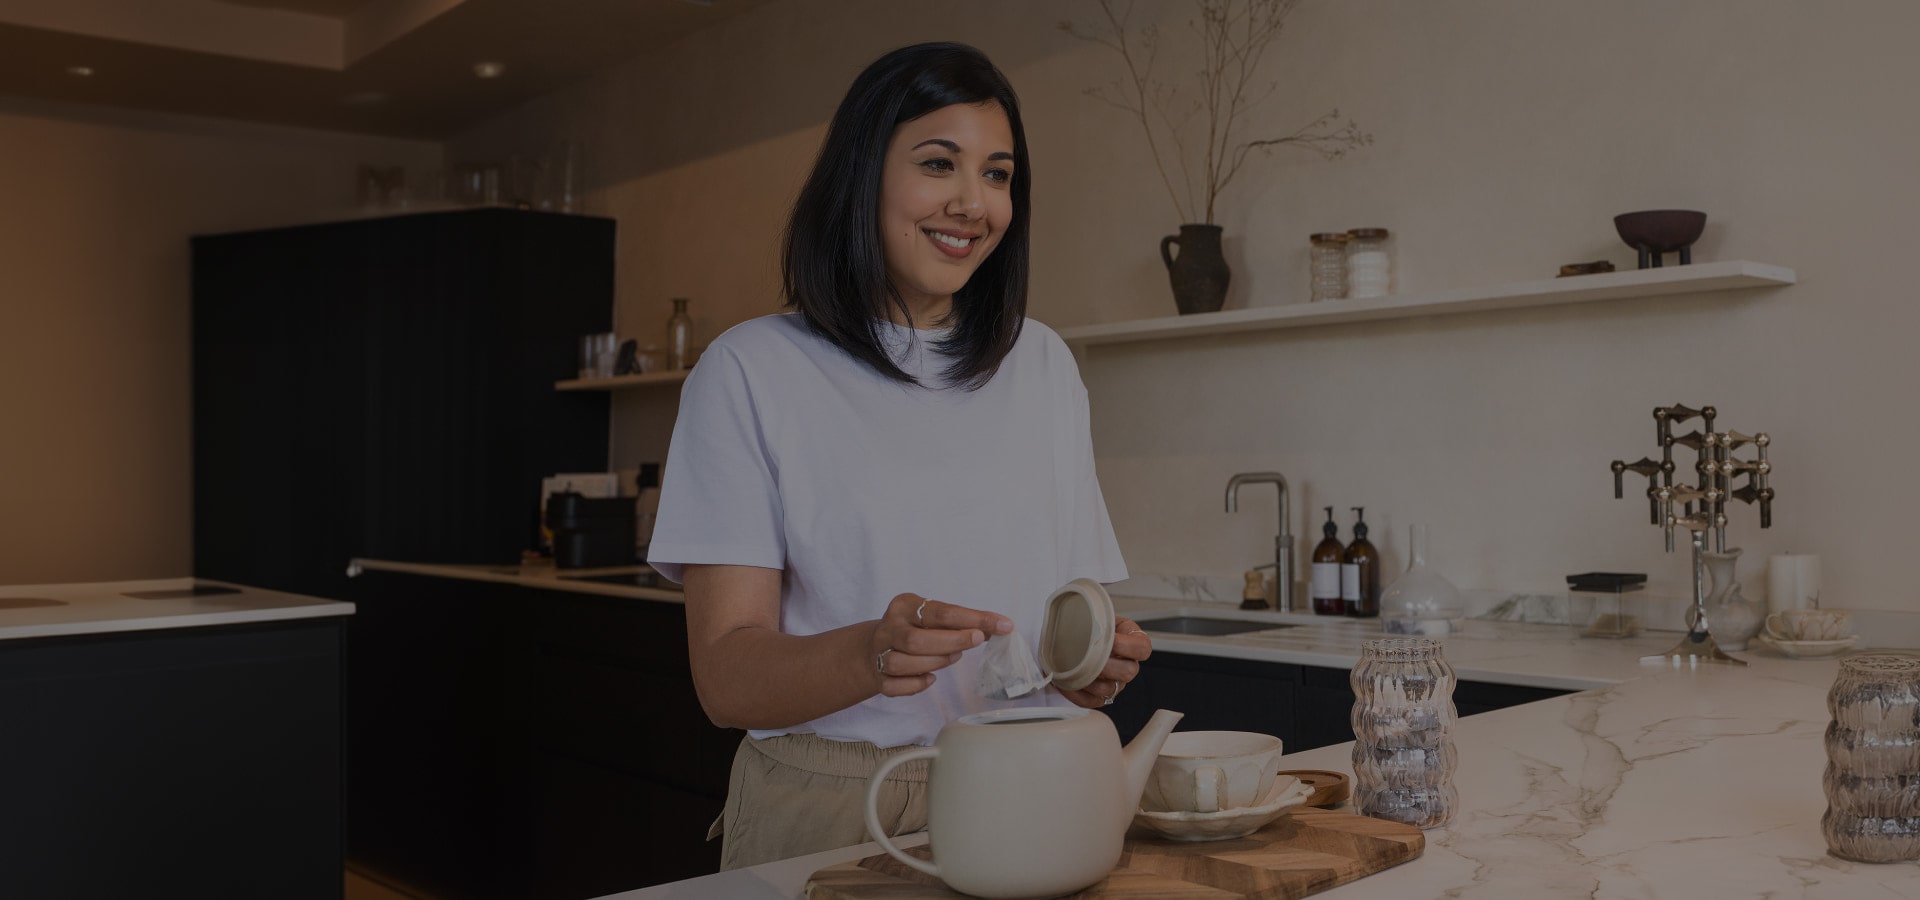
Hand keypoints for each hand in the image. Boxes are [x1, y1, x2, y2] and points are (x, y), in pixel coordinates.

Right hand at [869, 593, 1013, 697]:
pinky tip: (930, 678)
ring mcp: (879, 654)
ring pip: (903, 663)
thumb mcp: (932, 617)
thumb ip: (961, 621)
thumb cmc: (913, 629)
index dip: (975, 619)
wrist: (873, 646)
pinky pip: (896, 686)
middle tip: (978, 640)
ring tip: (953, 657)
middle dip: (953, 642)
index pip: (942, 612)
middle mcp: (889, 628)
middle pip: (917, 640)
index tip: (1002, 625)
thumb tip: (998, 627)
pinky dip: (917, 684)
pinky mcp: (878, 678)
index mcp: (904, 606)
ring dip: (936, 662)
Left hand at [1060, 617, 1151, 708]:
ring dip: (1090, 680)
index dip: (1129, 647)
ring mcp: (1115, 682)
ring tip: (1073, 668)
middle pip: (1130, 672)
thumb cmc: (1086, 625)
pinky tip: (1065, 682)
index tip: (1112, 640)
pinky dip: (1076, 693)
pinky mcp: (1100, 696)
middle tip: (1089, 657)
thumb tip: (1078, 614)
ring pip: (1109, 689)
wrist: (1070, 638)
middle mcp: (1127, 664)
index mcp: (1131, 641)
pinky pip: (1091, 701)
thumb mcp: (1095, 614)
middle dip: (1108, 665)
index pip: (1143, 647)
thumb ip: (1095, 614)